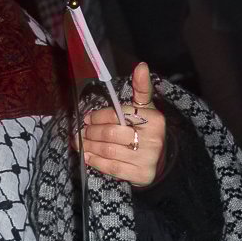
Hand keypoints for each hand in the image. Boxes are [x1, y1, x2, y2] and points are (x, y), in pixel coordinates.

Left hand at [81, 62, 166, 186]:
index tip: (86, 117)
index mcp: (154, 119)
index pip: (118, 115)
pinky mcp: (142, 175)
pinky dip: (96, 162)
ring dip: (90, 147)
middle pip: (111, 134)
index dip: (98, 116)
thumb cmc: (147, 129)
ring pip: (109, 151)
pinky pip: (113, 168)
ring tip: (80, 143)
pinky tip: (87, 156)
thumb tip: (141, 65)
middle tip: (81, 132)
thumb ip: (141, 87)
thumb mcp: (146, 108)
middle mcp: (153, 139)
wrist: (161, 159)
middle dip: (91, 132)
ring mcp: (147, 158)